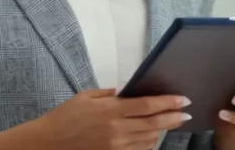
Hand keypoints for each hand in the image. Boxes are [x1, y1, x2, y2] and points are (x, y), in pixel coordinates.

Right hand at [32, 88, 191, 149]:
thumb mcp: (86, 97)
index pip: (147, 105)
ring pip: (149, 140)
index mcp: (110, 110)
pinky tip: (153, 137)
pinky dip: (149, 144)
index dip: (168, 102)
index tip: (183, 99)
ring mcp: (115, 146)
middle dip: (173, 118)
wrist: (47, 144)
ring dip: (163, 131)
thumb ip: (110, 93)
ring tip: (172, 122)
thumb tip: (128, 90)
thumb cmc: (64, 117)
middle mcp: (116, 129)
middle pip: (154, 124)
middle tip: (187, 113)